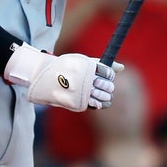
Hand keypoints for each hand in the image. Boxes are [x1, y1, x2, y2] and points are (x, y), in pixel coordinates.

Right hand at [4, 43, 123, 111]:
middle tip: (102, 86)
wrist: (44, 77)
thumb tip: (122, 68)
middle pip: (107, 85)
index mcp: (87, 66)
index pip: (107, 72)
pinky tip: (97, 101)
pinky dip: (100, 104)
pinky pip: (96, 105)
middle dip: (107, 86)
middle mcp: (85, 79)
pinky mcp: (78, 102)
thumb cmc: (66, 68)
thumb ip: (103, 64)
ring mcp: (82, 91)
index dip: (109, 75)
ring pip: (103, 95)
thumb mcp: (83, 61)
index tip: (105, 76)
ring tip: (99, 94)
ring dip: (105, 96)